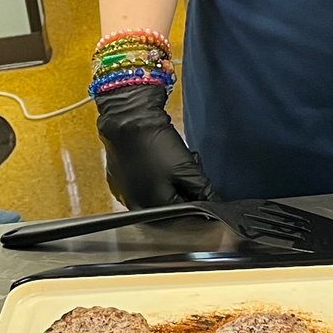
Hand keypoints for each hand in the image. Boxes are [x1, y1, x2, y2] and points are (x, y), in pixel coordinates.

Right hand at [96, 84, 214, 207]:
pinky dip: (151, 179)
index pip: (184, 213)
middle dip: (182, 191)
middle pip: (168, 207)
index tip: (201, 183)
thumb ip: (202, 190)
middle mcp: (135, 207)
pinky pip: (140, 187)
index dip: (197, 198)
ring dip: (167, 185)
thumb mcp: (186, 168)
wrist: (127, 119)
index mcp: (154, 209)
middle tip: (188, 169)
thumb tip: (214, 204)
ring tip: (172, 163)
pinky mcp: (117, 181)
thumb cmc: (156, 145)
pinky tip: (155, 162)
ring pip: (154, 196)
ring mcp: (124, 194)